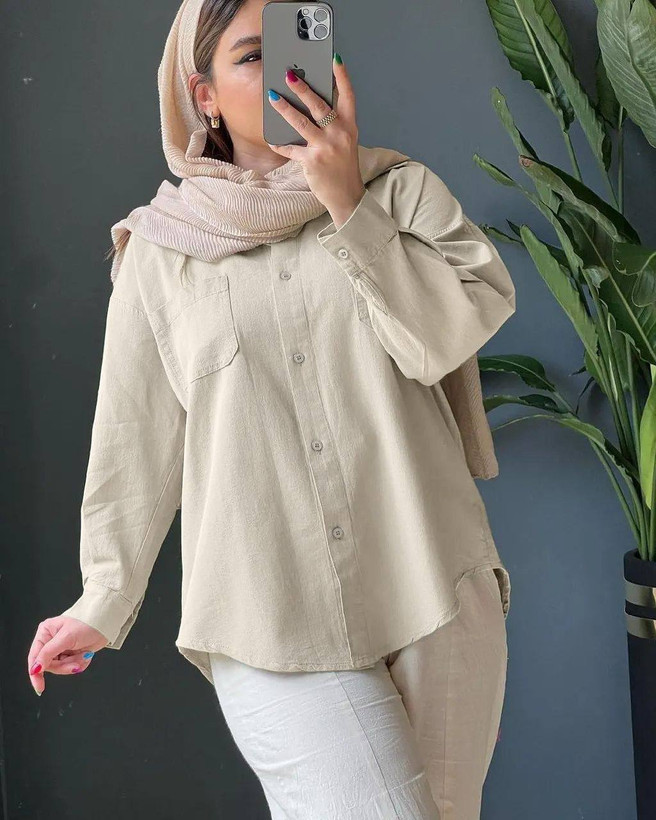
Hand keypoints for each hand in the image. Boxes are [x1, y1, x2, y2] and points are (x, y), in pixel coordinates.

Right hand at [27, 616, 108, 695]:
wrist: (105, 623)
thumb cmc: (87, 623)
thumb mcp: (66, 638)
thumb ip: (48, 653)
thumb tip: (35, 668)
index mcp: (45, 632)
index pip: (34, 657)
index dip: (36, 673)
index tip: (39, 686)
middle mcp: (51, 641)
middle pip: (49, 665)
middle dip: (64, 666)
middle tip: (75, 663)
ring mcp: (61, 648)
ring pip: (61, 668)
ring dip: (74, 663)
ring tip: (83, 654)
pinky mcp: (70, 654)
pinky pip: (71, 667)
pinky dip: (80, 663)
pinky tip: (86, 654)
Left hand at [266, 53, 365, 228]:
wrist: (346, 195)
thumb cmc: (342, 166)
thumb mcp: (345, 141)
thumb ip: (333, 124)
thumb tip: (310, 105)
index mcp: (349, 126)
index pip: (348, 96)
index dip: (342, 77)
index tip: (334, 59)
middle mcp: (339, 134)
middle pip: (319, 105)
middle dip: (302, 88)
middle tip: (289, 74)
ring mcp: (326, 147)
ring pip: (301, 122)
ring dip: (284, 108)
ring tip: (272, 96)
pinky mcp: (312, 161)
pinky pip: (292, 149)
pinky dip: (280, 145)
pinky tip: (272, 140)